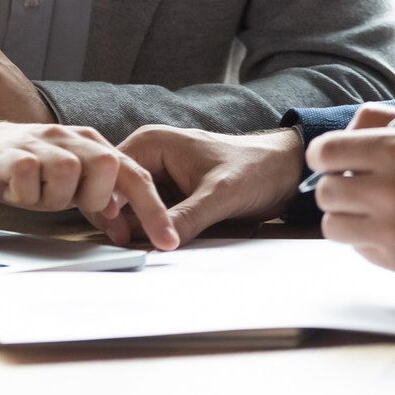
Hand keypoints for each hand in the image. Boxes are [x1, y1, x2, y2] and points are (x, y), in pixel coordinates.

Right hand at [0, 114, 177, 249]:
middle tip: (71, 206)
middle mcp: (69, 138)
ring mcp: (39, 142)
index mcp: (89, 144)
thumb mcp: (65, 184)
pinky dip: (25, 193)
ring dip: (53, 197)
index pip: (134, 173)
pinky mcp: (9, 153)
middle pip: (107, 165)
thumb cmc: (21, 167)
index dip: (152, 209)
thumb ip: (96, 198)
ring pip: (68, 172)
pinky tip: (14, 190)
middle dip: (96, 198)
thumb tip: (124, 227)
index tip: (168, 243)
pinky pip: (29, 175)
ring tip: (34, 195)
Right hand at [87, 125, 305, 246]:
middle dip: (117, 221)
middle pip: (113, 194)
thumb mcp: (220, 194)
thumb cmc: (256, 169)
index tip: (121, 236)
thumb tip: (159, 245)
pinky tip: (149, 247)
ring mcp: (156, 179)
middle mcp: (148, 158)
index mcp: (151, 143)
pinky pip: (145, 218)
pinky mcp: (167, 198)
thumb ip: (188, 217)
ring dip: (131, 230)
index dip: (109, 206)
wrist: (284, 172)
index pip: (112, 176)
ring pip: (127, 210)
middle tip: (127, 248)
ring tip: (136, 250)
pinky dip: (145, 233)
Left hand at [307, 102, 394, 284]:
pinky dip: (369, 242)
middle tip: (358, 188)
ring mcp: (394, 231)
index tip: (333, 161)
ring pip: (333, 226)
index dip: (325, 156)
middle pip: (325, 192)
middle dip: (337, 187)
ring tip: (373, 212)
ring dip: (347, 218)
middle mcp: (390, 191)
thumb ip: (386, 121)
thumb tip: (346, 131)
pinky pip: (360, 251)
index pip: (325, 152)